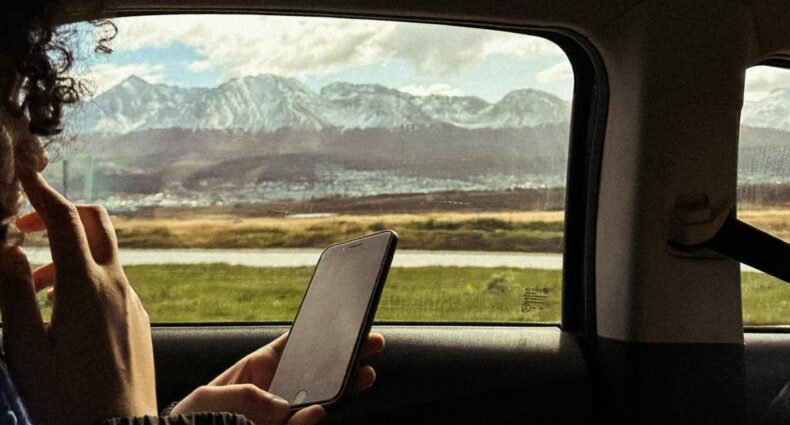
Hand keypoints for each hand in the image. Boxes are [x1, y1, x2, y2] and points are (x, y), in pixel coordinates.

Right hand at [0, 172, 156, 424]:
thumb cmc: (66, 397)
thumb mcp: (26, 348)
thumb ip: (14, 293)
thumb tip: (7, 248)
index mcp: (86, 286)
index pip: (66, 221)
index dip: (43, 192)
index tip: (26, 172)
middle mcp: (116, 285)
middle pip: (98, 223)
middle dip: (63, 211)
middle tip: (28, 227)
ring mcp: (131, 301)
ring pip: (104, 254)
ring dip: (69, 253)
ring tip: (34, 287)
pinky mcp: (137, 318)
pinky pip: (112, 281)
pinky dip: (84, 277)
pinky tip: (62, 311)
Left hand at [171, 332, 384, 424]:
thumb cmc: (192, 419)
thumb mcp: (210, 397)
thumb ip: (245, 396)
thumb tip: (281, 407)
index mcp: (258, 370)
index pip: (293, 347)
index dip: (318, 334)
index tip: (341, 323)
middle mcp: (275, 392)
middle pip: (317, 371)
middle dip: (345, 358)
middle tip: (369, 344)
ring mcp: (281, 416)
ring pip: (320, 401)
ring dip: (343, 388)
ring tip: (362, 375)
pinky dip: (312, 421)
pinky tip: (320, 410)